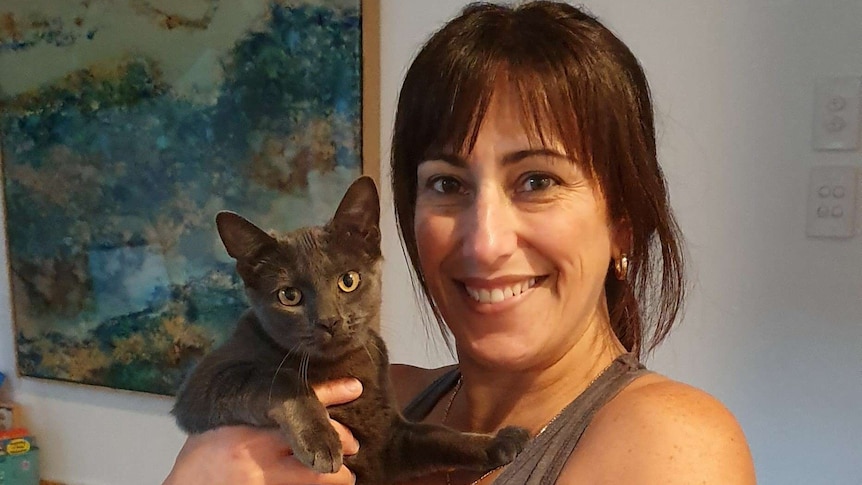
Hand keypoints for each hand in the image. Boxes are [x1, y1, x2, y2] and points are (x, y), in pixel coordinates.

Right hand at [162, 378, 362, 484]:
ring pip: (318, 475)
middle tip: (352, 446)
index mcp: (248, 423)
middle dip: (342, 443)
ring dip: (339, 476)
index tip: (356, 387)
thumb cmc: (204, 455)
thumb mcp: (229, 424)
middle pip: (318, 440)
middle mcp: (257, 450)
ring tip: (346, 476)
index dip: (332, 392)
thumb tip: (301, 401)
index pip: (298, 400)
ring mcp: (261, 479)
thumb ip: (259, 414)